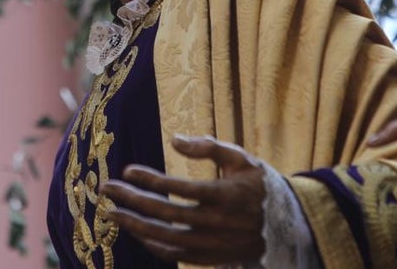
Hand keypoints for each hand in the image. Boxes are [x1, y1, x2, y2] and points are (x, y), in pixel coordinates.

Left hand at [99, 135, 265, 264]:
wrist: (290, 228)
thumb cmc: (262, 186)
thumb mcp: (243, 159)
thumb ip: (209, 146)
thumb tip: (174, 140)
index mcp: (226, 195)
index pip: (179, 188)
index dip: (150, 180)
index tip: (127, 170)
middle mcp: (217, 224)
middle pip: (165, 214)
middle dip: (132, 201)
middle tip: (106, 189)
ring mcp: (214, 245)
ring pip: (166, 239)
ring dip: (135, 226)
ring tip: (111, 213)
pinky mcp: (212, 258)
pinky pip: (176, 255)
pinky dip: (153, 245)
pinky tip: (136, 231)